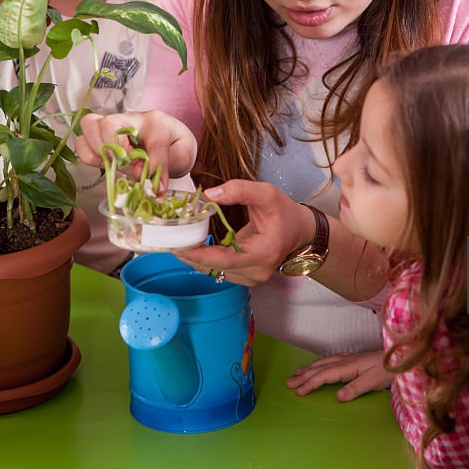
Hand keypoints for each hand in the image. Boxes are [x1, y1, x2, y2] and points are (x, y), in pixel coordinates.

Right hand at [75, 111, 197, 188]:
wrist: (168, 142)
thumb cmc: (174, 147)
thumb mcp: (182, 156)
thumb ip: (166, 165)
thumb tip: (140, 176)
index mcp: (157, 122)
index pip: (155, 140)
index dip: (156, 164)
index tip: (158, 186)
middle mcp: (131, 119)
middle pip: (109, 123)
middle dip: (115, 150)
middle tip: (128, 165)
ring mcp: (112, 124)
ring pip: (89, 125)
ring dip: (99, 151)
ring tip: (115, 164)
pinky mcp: (99, 134)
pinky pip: (81, 141)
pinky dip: (89, 156)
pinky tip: (106, 164)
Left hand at [174, 180, 316, 286]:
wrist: (299, 231)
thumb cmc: (284, 213)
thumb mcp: (267, 194)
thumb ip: (239, 190)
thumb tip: (209, 195)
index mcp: (264, 253)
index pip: (226, 259)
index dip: (200, 253)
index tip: (178, 244)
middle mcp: (258, 271)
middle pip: (216, 268)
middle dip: (191, 255)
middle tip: (169, 240)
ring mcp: (252, 278)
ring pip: (215, 271)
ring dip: (195, 257)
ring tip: (177, 241)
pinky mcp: (245, 277)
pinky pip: (219, 270)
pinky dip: (205, 259)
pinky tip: (193, 246)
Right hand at [286, 350, 390, 400]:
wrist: (401, 357)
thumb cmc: (388, 370)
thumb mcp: (373, 382)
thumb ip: (355, 388)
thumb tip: (338, 397)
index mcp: (348, 366)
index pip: (324, 375)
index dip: (310, 383)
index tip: (298, 391)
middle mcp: (345, 360)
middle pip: (319, 368)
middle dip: (303, 375)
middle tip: (288, 382)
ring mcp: (349, 358)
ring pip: (323, 362)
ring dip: (308, 368)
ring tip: (296, 373)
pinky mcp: (354, 359)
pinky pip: (330, 360)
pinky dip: (319, 364)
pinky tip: (318, 365)